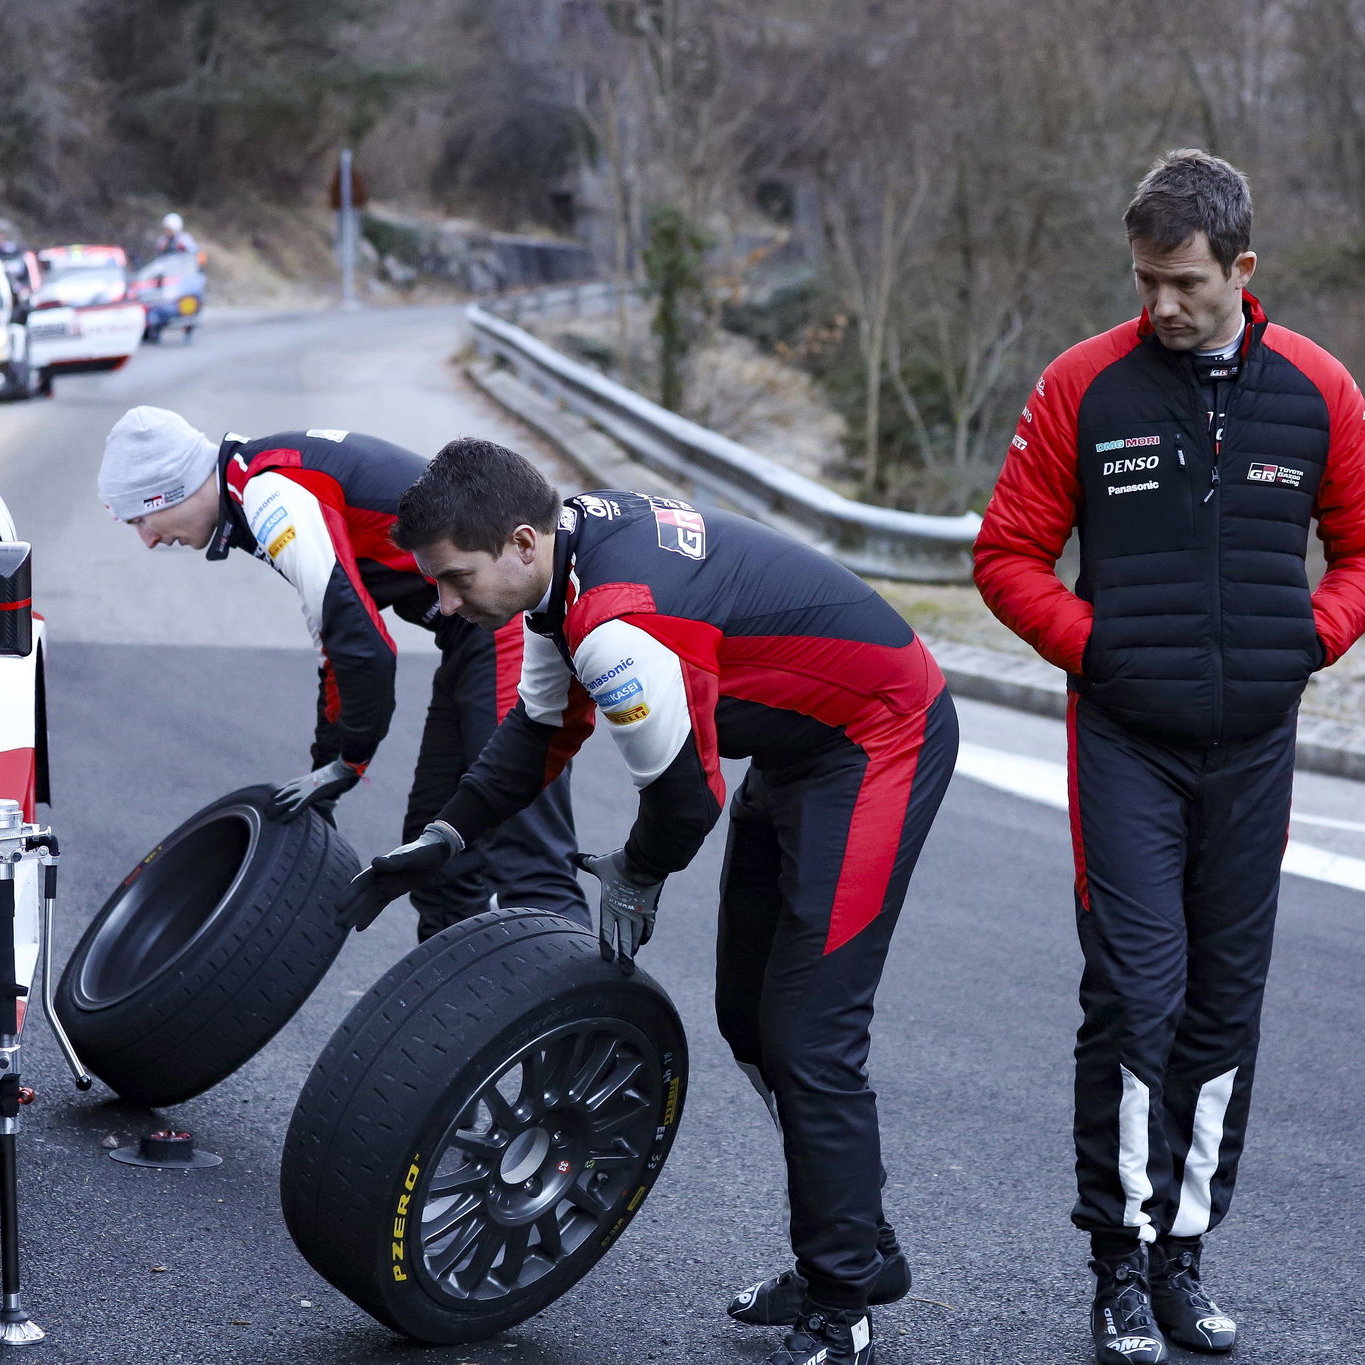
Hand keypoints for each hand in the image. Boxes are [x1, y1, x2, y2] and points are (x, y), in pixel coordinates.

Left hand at [272, 758, 360, 820]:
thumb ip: (331, 775)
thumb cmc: (345, 767)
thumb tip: (335, 774)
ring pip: (288, 800)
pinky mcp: (314, 796)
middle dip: (275, 800)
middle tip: (264, 808)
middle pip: (285, 792)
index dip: (281, 790)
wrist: (347, 765)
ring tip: (267, 815)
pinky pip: (299, 807)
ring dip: (277, 809)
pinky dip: (290, 815)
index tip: (272, 795)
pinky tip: (283, 821)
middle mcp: (305, 783)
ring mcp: (308, 789)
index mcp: (309, 777)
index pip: (291, 784)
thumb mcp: (336, 771)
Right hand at [336, 822, 463, 931]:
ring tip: (342, 928)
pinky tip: (358, 928)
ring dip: (355, 914)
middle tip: (337, 924)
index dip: (349, 894)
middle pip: (361, 896)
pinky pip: (378, 906)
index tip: (338, 907)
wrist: (436, 852)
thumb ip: (394, 861)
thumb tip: (374, 862)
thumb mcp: (411, 857)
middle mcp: (379, 877)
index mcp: (379, 868)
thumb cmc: (423, 851)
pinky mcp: (392, 891)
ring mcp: (385, 885)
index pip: (361, 883)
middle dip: (349, 909)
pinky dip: (368, 916)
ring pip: (367, 903)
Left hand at [572, 849, 662, 974]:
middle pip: (624, 940)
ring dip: (634, 948)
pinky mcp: (651, 908)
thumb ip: (588, 863)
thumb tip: (575, 857)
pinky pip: (648, 925)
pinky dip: (646, 934)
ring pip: (637, 936)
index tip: (607, 959)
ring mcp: (639, 912)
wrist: (645, 860)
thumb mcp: (601, 864)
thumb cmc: (620, 862)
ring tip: (632, 958)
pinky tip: (643, 941)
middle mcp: (624, 913)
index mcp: (610, 906)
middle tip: (626, 972)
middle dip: (625, 957)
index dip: (606, 945)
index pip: (606, 931)